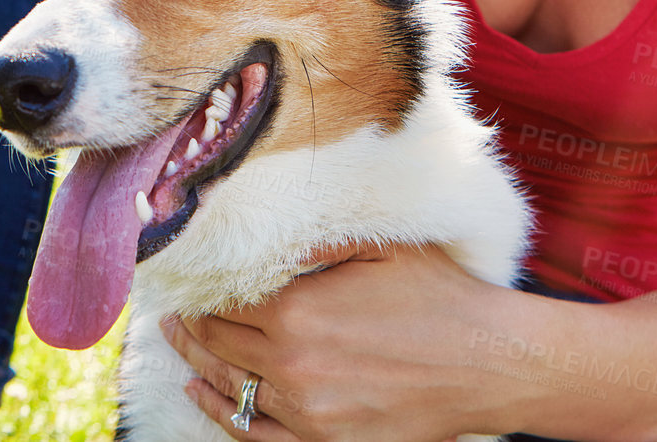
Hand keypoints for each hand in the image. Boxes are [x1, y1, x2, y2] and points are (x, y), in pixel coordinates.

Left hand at [159, 241, 502, 441]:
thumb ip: (315, 243)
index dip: (199, 289)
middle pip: (217, 343)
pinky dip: (221, 415)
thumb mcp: (378, 248)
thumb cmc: (438, 296)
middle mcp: (292, 364)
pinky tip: (202, 394)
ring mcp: (307, 411)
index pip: (225, 301)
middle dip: (188, 324)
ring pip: (230, 386)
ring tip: (178, 342)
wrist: (488, 362)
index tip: (183, 279)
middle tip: (167, 310)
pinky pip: (254, 433)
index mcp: (298, 311)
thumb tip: (263, 234)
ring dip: (196, 362)